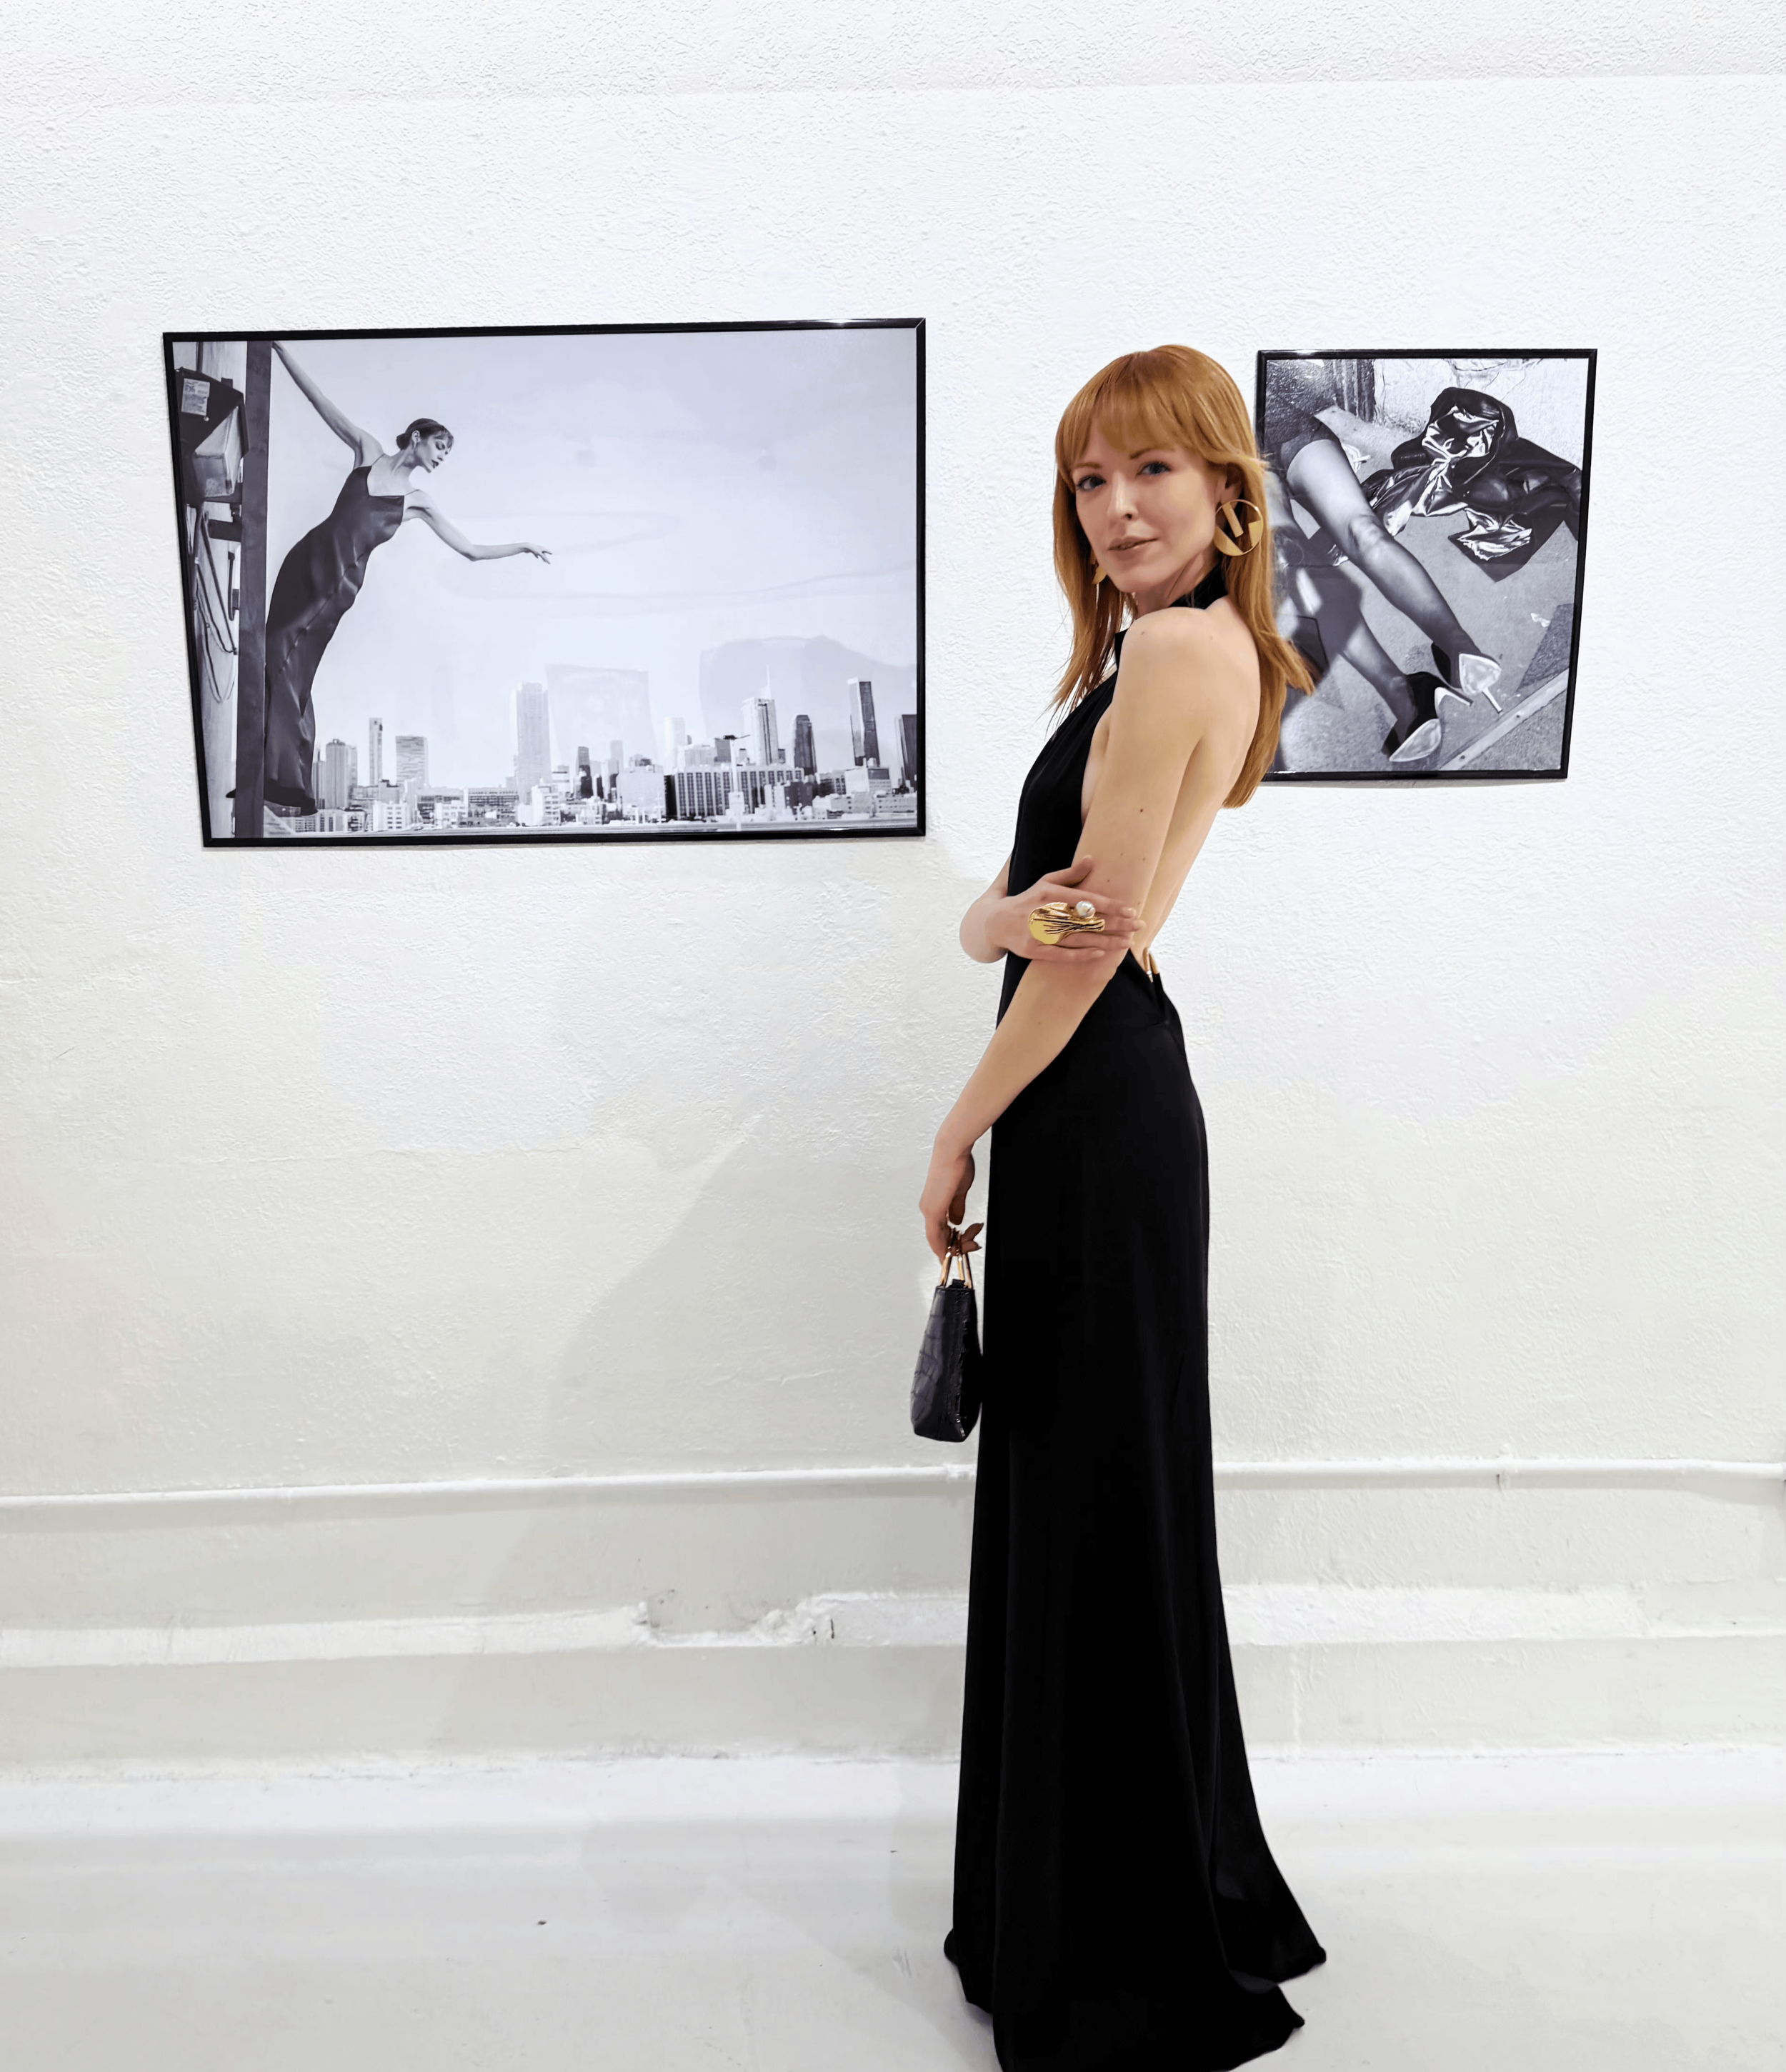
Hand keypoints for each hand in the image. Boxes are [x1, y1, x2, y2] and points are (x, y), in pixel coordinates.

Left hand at [522, 543, 551, 562]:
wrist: (527, 546)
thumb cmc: (534, 549)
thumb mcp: (540, 554)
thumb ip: (545, 558)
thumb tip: (550, 563)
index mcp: (542, 548)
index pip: (547, 551)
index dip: (549, 552)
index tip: (552, 553)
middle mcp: (540, 548)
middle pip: (544, 553)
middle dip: (546, 557)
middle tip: (548, 558)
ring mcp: (536, 549)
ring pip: (540, 554)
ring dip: (542, 557)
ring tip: (544, 561)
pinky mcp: (533, 550)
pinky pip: (536, 553)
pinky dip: (537, 555)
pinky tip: (537, 557)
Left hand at [919, 1138, 976, 1260]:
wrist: (953, 1151)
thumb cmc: (957, 1165)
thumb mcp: (959, 1191)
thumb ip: (956, 1208)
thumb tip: (956, 1221)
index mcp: (933, 1203)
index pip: (939, 1230)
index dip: (949, 1243)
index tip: (960, 1249)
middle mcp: (927, 1208)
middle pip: (938, 1237)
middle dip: (957, 1246)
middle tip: (974, 1245)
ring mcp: (929, 1210)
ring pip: (937, 1239)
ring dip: (955, 1246)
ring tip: (972, 1242)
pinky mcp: (933, 1210)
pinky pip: (934, 1235)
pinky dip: (942, 1246)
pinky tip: (950, 1253)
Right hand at [988, 858, 1139, 963]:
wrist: (997, 922)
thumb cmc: (1028, 900)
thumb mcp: (1045, 882)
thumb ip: (1070, 874)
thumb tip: (1092, 859)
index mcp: (1052, 894)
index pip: (1087, 901)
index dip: (1111, 906)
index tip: (1131, 910)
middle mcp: (1047, 913)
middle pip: (1088, 921)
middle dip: (1116, 924)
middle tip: (1138, 926)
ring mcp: (1041, 933)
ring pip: (1080, 938)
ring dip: (1106, 941)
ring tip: (1127, 942)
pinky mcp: (1035, 951)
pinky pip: (1063, 954)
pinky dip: (1082, 954)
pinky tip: (1100, 953)